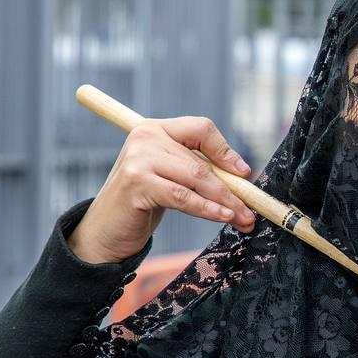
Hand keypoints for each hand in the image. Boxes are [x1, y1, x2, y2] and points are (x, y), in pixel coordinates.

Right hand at [67, 116, 256, 263]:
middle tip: (251, 210)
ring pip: (197, 178)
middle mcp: (145, 138)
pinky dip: (208, 208)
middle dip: (232, 189)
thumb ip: (197, 168)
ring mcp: (139, 160)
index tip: (243, 174)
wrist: (106, 229)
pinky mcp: (138, 184)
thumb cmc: (144, 202)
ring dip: (226, 201)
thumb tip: (242, 175)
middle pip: (202, 161)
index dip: (225, 151)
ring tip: (243, 218)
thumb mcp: (171, 176)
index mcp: (155, 129)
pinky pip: (184, 197)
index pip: (201, 128)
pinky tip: (223, 217)